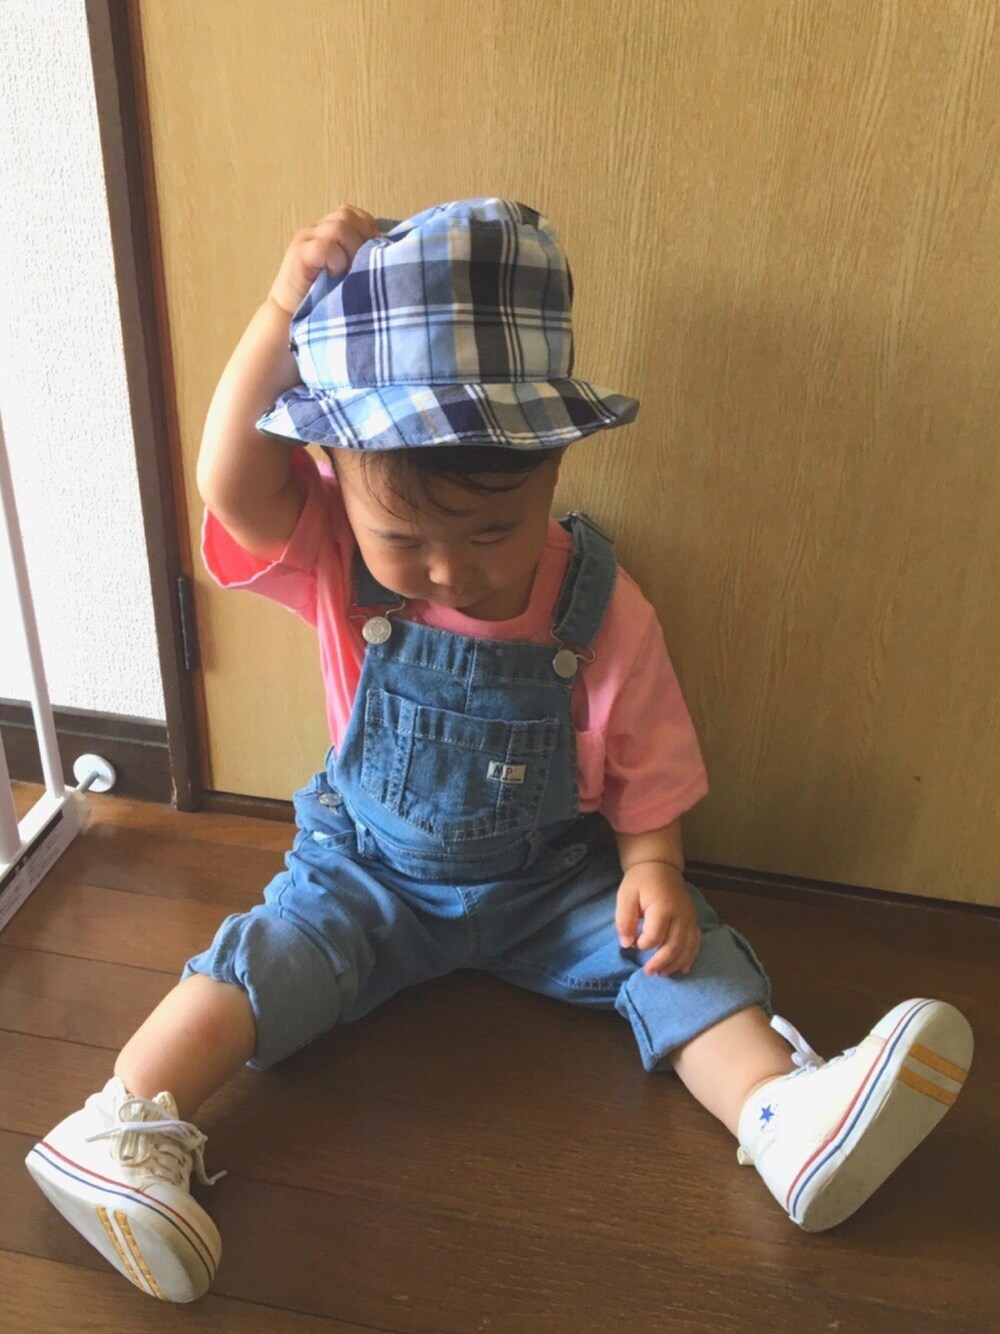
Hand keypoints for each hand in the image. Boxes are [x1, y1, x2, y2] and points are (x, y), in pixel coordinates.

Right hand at [269, 205, 381, 316]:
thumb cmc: (324, 297)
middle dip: (361, 240)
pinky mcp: (299, 253)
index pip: (357, 214)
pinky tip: (334, 275)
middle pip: (348, 215)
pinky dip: (335, 260)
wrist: (291, 316)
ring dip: (350, 251)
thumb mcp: (349, 273)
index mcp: (330, 229)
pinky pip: (325, 245)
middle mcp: (318, 228)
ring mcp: (307, 238)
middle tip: (359, 267)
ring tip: (347, 272)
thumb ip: (362, 257)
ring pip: (339, 227)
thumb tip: (390, 251)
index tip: (372, 256)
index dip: (369, 231)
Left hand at [615, 863, 701, 977]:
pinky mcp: (694, 920)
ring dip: (675, 964)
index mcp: (663, 908)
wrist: (661, 865)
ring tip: (662, 974)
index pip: (655, 936)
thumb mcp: (626, 895)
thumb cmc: (640, 881)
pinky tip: (683, 969)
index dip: (643, 944)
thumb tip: (626, 944)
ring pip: (687, 948)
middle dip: (661, 962)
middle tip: (648, 972)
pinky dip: (690, 957)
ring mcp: (690, 918)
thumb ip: (624, 919)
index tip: (633, 943)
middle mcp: (681, 915)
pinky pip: (696, 942)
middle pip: (674, 946)